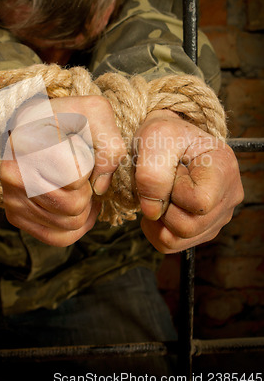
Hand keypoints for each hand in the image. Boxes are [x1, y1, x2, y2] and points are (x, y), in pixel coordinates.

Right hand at [0, 95, 125, 246]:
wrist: (35, 123)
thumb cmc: (67, 117)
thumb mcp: (94, 113)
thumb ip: (108, 144)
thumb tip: (100, 188)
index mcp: (28, 144)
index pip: (75, 177)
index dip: (89, 166)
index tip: (80, 150)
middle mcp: (13, 173)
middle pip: (73, 207)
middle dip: (88, 191)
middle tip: (83, 172)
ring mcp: (11, 197)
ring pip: (68, 225)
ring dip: (85, 209)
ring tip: (80, 186)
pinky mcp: (15, 214)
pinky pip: (57, 238)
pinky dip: (76, 227)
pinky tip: (78, 205)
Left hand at [134, 110, 243, 252]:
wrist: (164, 140)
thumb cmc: (164, 135)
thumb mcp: (155, 139)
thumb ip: (152, 173)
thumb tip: (153, 212)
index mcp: (224, 168)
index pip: (199, 202)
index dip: (174, 191)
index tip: (172, 170)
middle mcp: (229, 196)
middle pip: (188, 227)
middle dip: (163, 206)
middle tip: (162, 181)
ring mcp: (218, 216)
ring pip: (178, 240)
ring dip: (158, 219)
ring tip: (161, 192)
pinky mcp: (203, 229)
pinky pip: (172, 244)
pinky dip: (156, 228)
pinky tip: (159, 205)